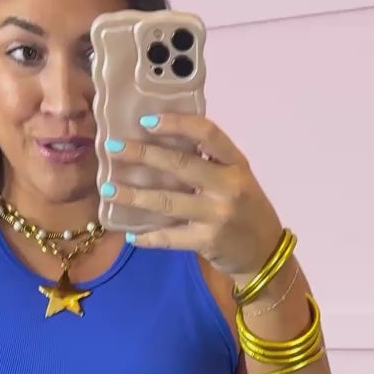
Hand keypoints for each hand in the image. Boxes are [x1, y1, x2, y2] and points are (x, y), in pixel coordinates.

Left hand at [107, 114, 282, 284]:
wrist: (265, 253)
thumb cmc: (246, 209)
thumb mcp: (238, 178)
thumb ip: (210, 162)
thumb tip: (163, 142)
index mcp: (236, 163)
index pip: (207, 133)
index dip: (176, 123)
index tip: (146, 121)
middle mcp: (228, 186)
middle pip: (180, 165)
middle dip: (142, 154)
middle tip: (113, 148)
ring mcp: (217, 215)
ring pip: (167, 201)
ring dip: (133, 195)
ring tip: (108, 189)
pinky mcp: (207, 241)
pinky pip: (170, 237)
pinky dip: (148, 237)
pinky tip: (130, 234)